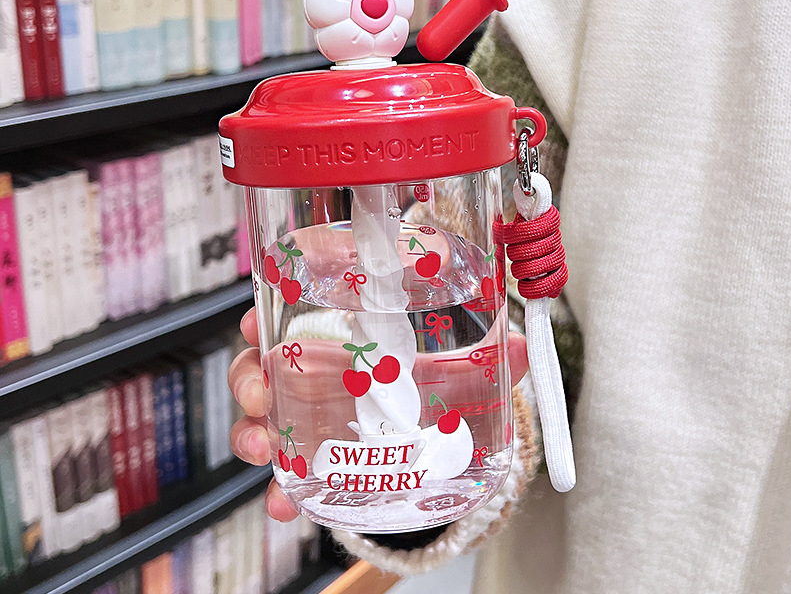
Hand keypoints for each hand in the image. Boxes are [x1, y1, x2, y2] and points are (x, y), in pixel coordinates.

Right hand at [228, 307, 529, 521]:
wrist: (440, 447)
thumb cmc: (438, 390)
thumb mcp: (462, 373)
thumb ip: (493, 361)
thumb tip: (521, 346)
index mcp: (348, 333)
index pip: (299, 307)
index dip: (271, 308)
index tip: (259, 317)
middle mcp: (321, 369)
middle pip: (267, 359)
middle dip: (250, 372)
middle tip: (259, 390)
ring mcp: (313, 413)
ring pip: (264, 412)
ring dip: (251, 428)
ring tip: (263, 447)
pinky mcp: (316, 456)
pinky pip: (286, 467)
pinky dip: (280, 486)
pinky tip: (284, 503)